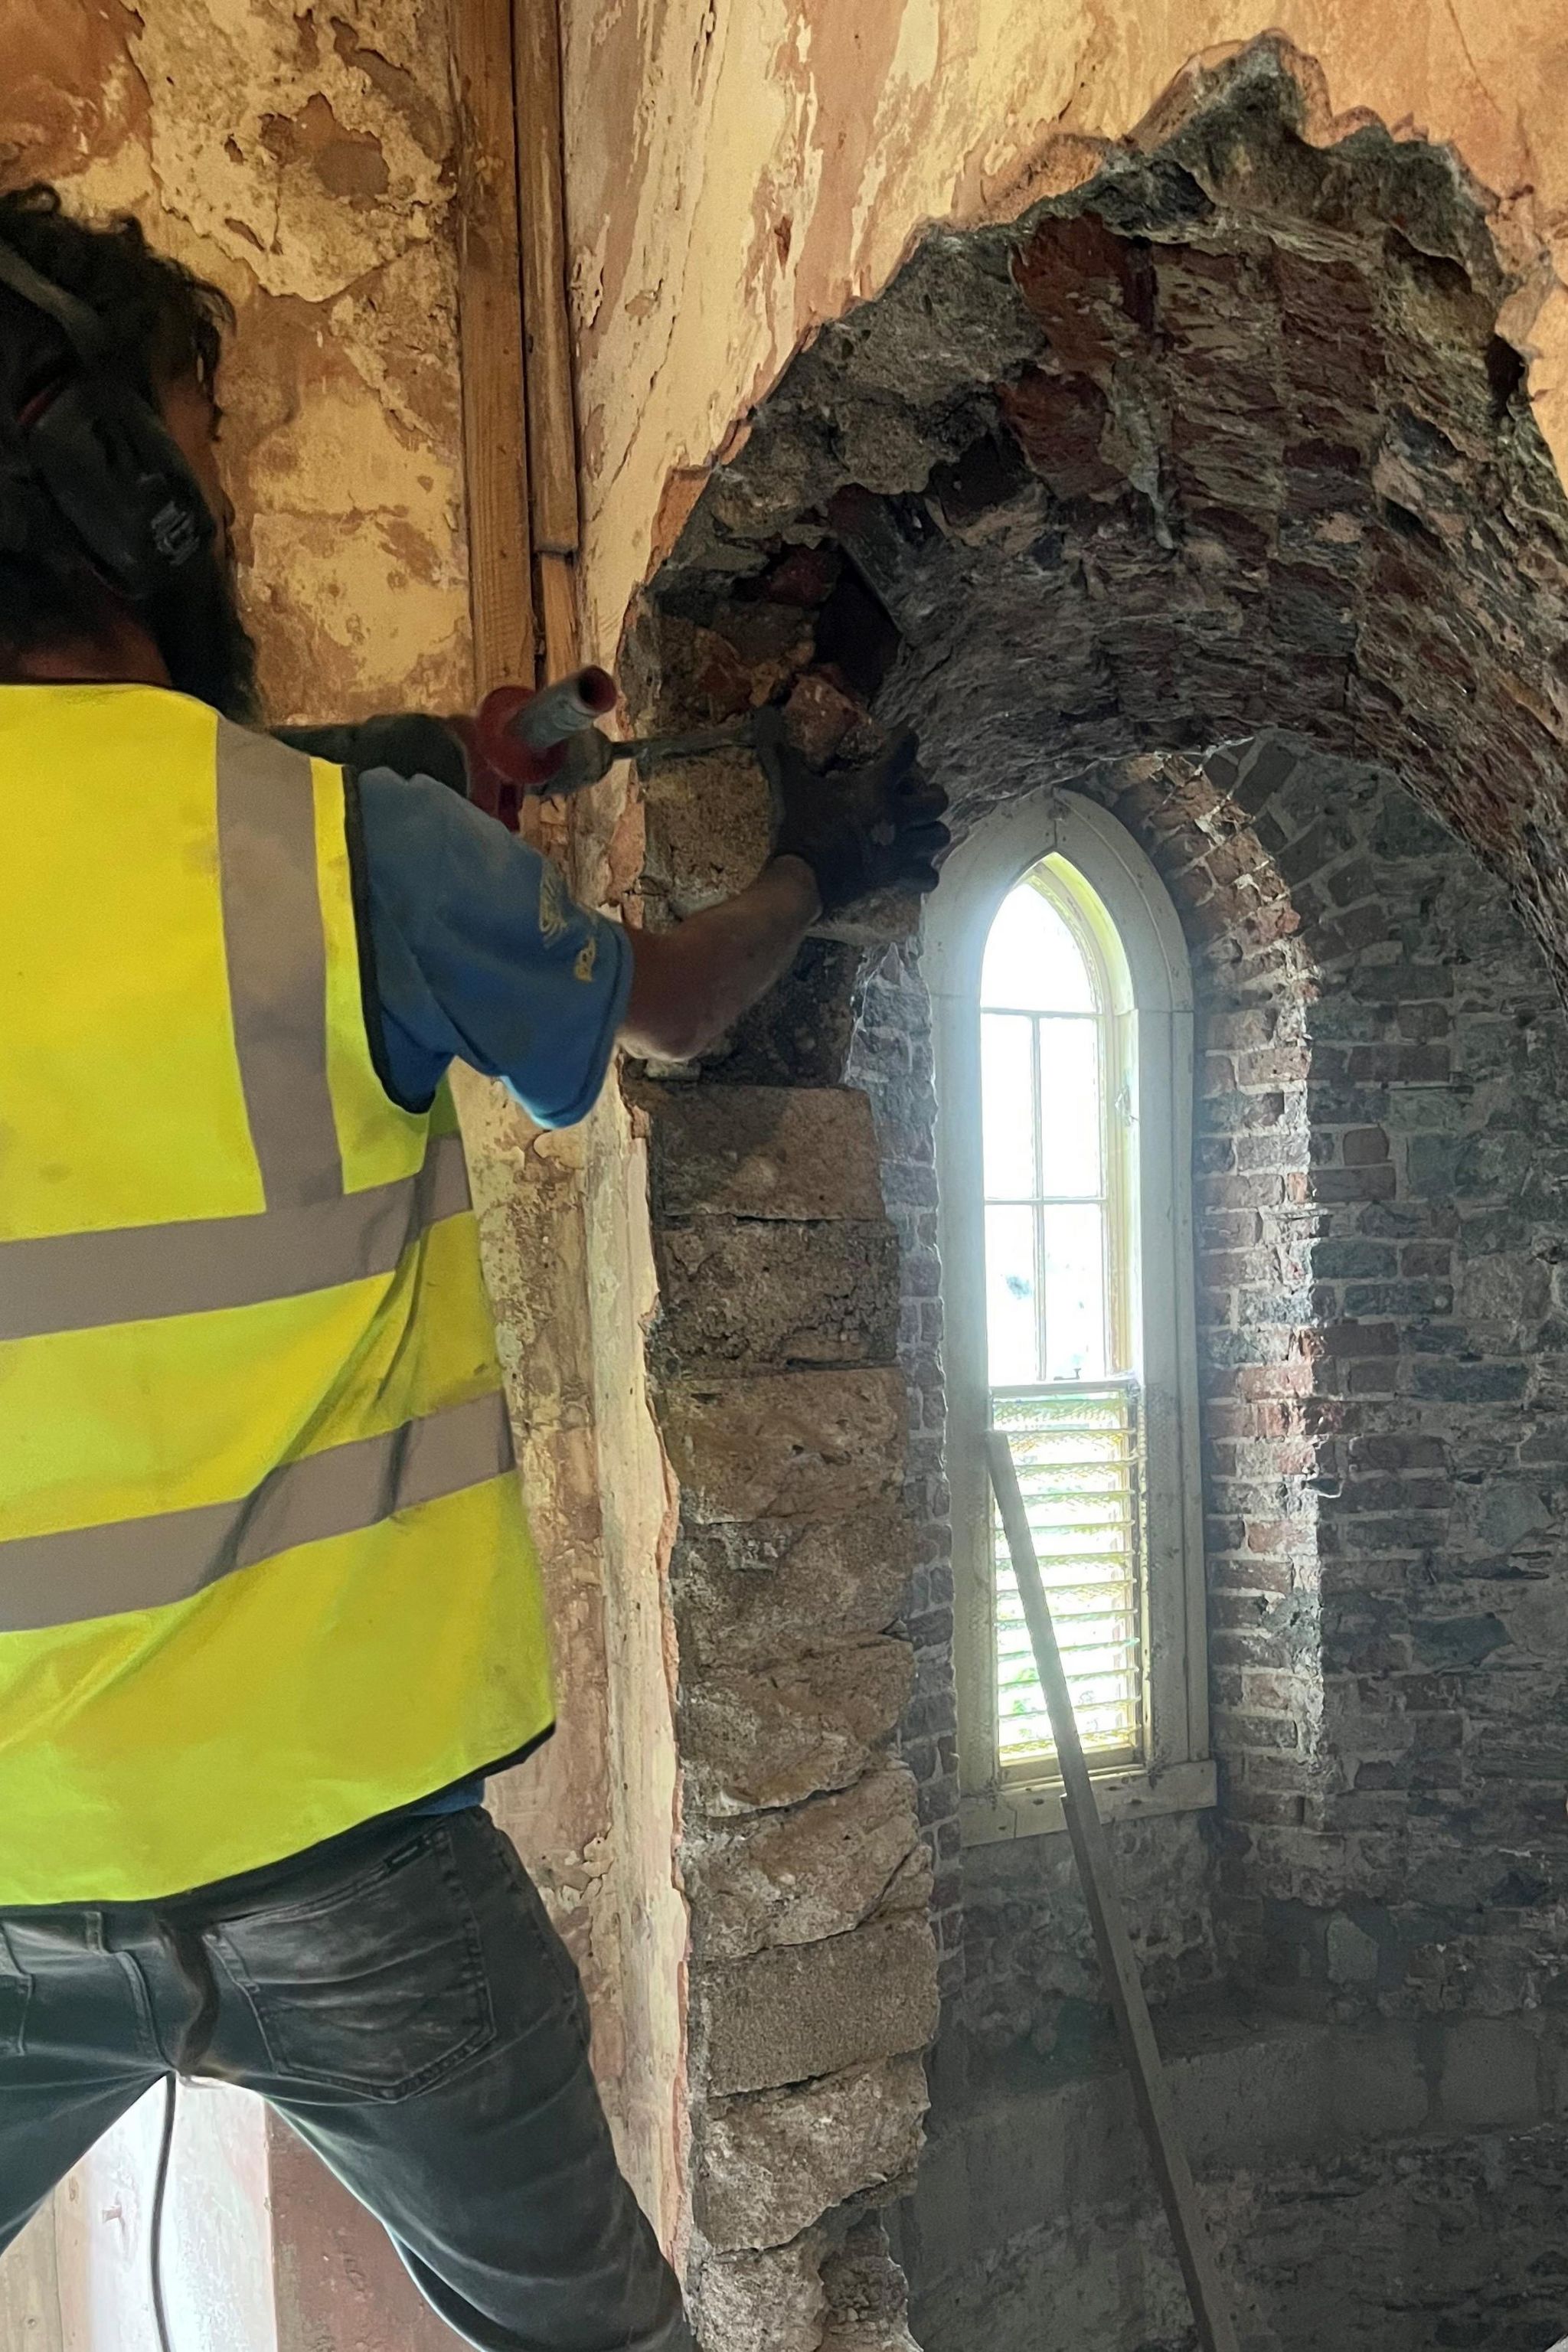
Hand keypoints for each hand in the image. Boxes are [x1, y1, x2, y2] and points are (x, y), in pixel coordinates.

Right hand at [753, 706, 949, 913]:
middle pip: (937, 799)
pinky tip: (914, 868)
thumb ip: (782, 752)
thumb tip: (763, 714)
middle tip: (916, 795)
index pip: (905, 751)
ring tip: (919, 830)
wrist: (802, 878)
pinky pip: (926, 877)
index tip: (903, 737)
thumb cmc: (799, 828)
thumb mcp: (791, 786)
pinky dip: (924, 873)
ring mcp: (899, 848)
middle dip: (931, 795)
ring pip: (939, 836)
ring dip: (931, 831)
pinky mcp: (894, 875)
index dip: (907, 740)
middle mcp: (896, 815)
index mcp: (875, 787)